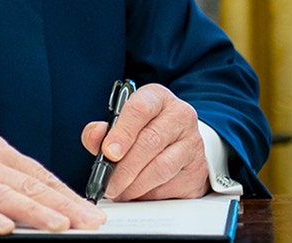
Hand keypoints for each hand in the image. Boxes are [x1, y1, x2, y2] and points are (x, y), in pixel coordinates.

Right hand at [0, 126, 104, 234]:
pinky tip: (3, 228)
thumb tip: (42, 199)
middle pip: (28, 185)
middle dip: (64, 206)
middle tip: (90, 222)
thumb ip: (1, 176)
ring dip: (34, 211)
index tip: (92, 213)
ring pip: (3, 195)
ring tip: (59, 225)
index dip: (68, 195)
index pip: (38, 174)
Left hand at [80, 83, 209, 200]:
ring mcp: (193, 143)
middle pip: (150, 142)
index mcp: (157, 98)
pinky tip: (137, 194)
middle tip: (108, 183)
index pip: (140, 109)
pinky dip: (150, 194)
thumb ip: (101, 130)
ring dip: (135, 185)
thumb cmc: (143, 129)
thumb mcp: (121, 122)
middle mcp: (180, 116)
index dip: (122, 132)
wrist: (178, 141)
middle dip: (124, 167)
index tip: (108, 152)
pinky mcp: (197, 170)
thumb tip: (94, 137)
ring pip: (162, 167)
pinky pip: (171, 186)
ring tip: (119, 191)